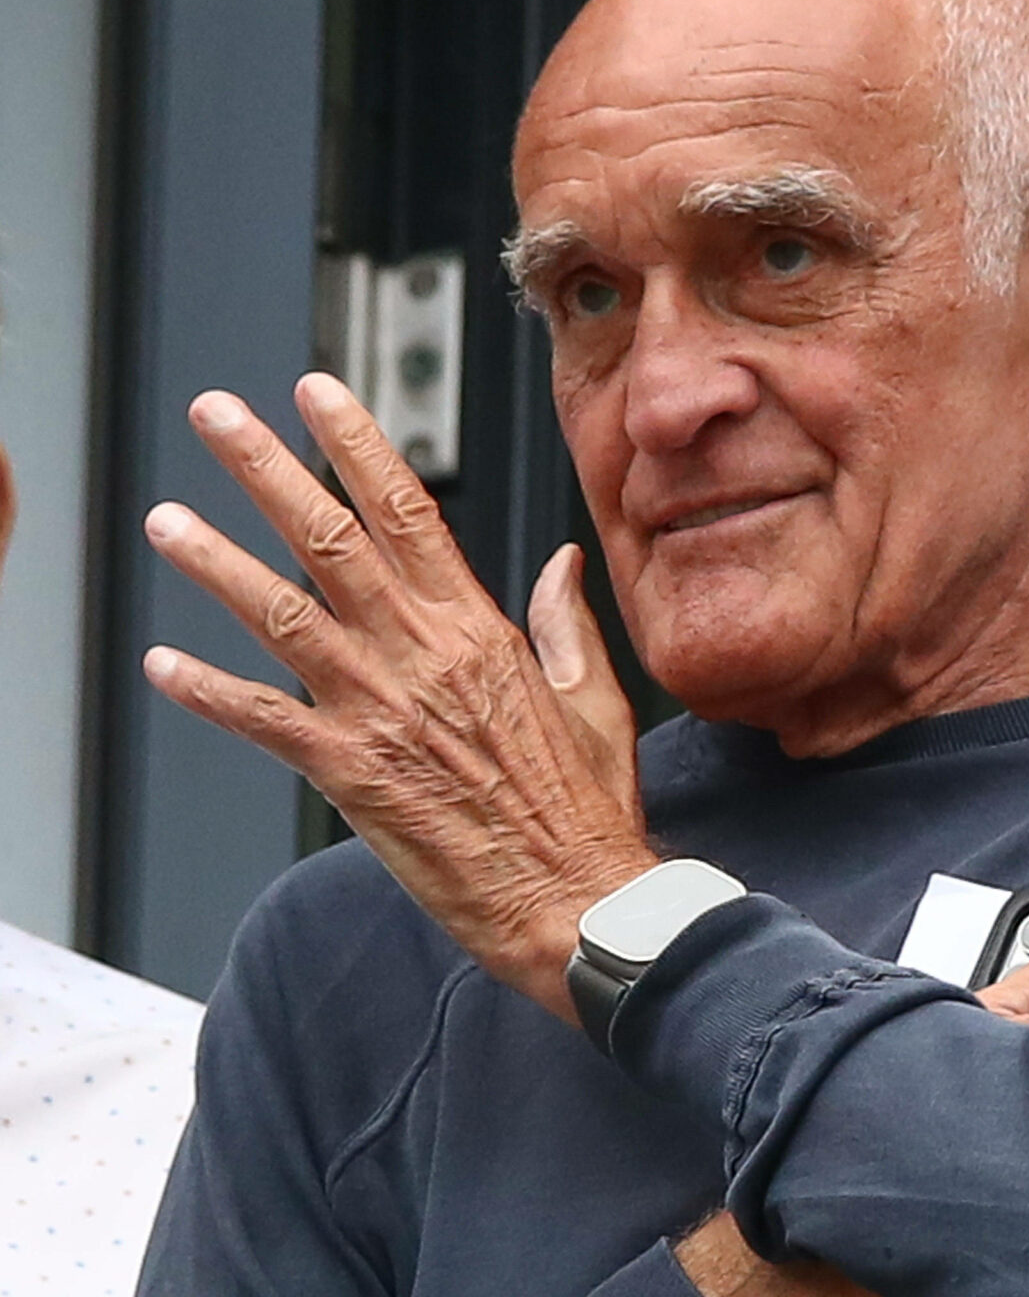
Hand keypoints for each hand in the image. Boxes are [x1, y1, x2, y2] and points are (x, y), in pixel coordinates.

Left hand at [141, 376, 653, 1019]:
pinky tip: (165, 665)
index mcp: (479, 631)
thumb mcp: (594, 701)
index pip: (408, 510)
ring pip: (281, 614)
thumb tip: (564, 563)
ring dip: (216, 563)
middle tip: (217, 416)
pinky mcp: (352, 774)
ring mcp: (381, 712)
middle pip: (329, 538)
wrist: (576, 901)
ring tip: (167, 521)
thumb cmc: (587, 815)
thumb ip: (567, 625)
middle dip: (264, 468)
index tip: (316, 395)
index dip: (355, 445)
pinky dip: (210, 693)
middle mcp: (422, 657)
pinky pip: (265, 721)